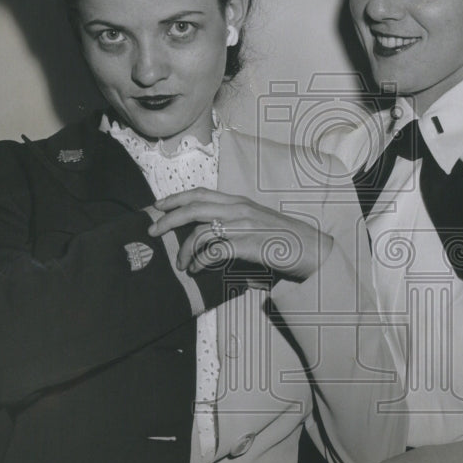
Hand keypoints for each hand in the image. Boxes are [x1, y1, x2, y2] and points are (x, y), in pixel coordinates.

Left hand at [147, 187, 332, 281]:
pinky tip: (197, 269)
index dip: (176, 198)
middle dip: (168, 218)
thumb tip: (210, 235)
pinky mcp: (247, 245)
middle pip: (193, 207)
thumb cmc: (284, 240)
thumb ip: (235, 224)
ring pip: (200, 231)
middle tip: (152, 230)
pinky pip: (213, 251)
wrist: (311, 249)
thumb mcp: (257, 224)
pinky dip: (200, 261)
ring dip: (184, 249)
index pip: (201, 193)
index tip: (157, 206)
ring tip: (181, 264)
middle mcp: (238, 209)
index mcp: (239, 202)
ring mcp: (243, 226)